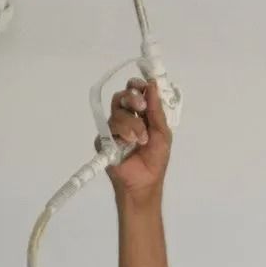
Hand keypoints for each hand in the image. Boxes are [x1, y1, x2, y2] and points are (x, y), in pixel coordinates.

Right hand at [107, 74, 171, 202]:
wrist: (146, 181)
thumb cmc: (156, 158)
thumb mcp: (162, 132)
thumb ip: (156, 109)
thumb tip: (153, 84)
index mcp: (140, 114)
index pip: (134, 92)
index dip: (137, 85)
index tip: (143, 85)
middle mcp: (125, 118)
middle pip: (121, 97)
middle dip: (132, 98)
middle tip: (142, 106)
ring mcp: (113, 129)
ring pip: (117, 113)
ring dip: (132, 123)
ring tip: (141, 139)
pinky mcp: (103, 141)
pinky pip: (108, 129)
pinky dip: (122, 133)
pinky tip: (129, 143)